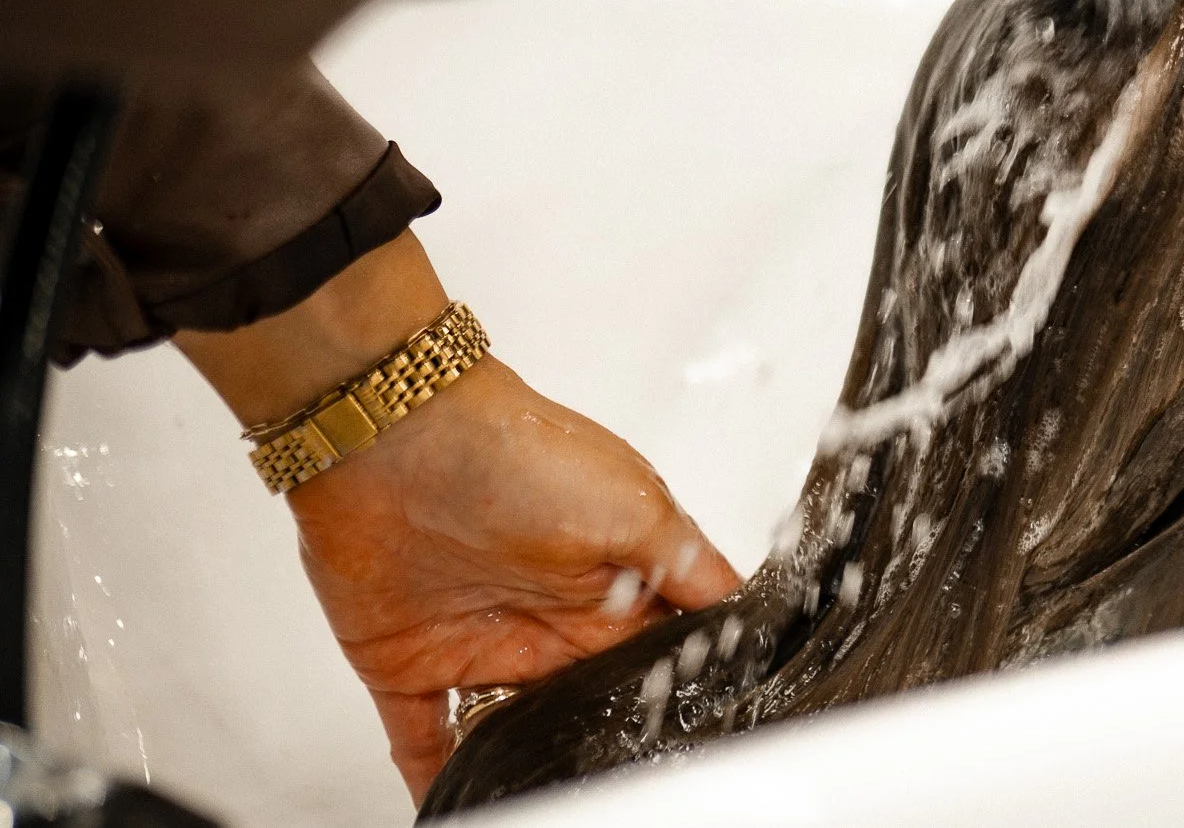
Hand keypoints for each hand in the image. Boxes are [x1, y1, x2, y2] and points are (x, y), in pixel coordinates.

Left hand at [288, 354, 736, 801]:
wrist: (394, 437)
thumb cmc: (519, 452)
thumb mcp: (634, 502)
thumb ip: (689, 566)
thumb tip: (744, 608)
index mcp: (612, 583)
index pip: (657, 652)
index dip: (676, 688)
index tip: (700, 728)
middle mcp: (552, 617)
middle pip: (589, 701)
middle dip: (605, 738)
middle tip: (620, 771)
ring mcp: (484, 643)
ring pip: (515, 731)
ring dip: (528, 764)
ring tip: (552, 789)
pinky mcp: (413, 666)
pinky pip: (426, 741)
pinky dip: (437, 779)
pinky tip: (455, 803)